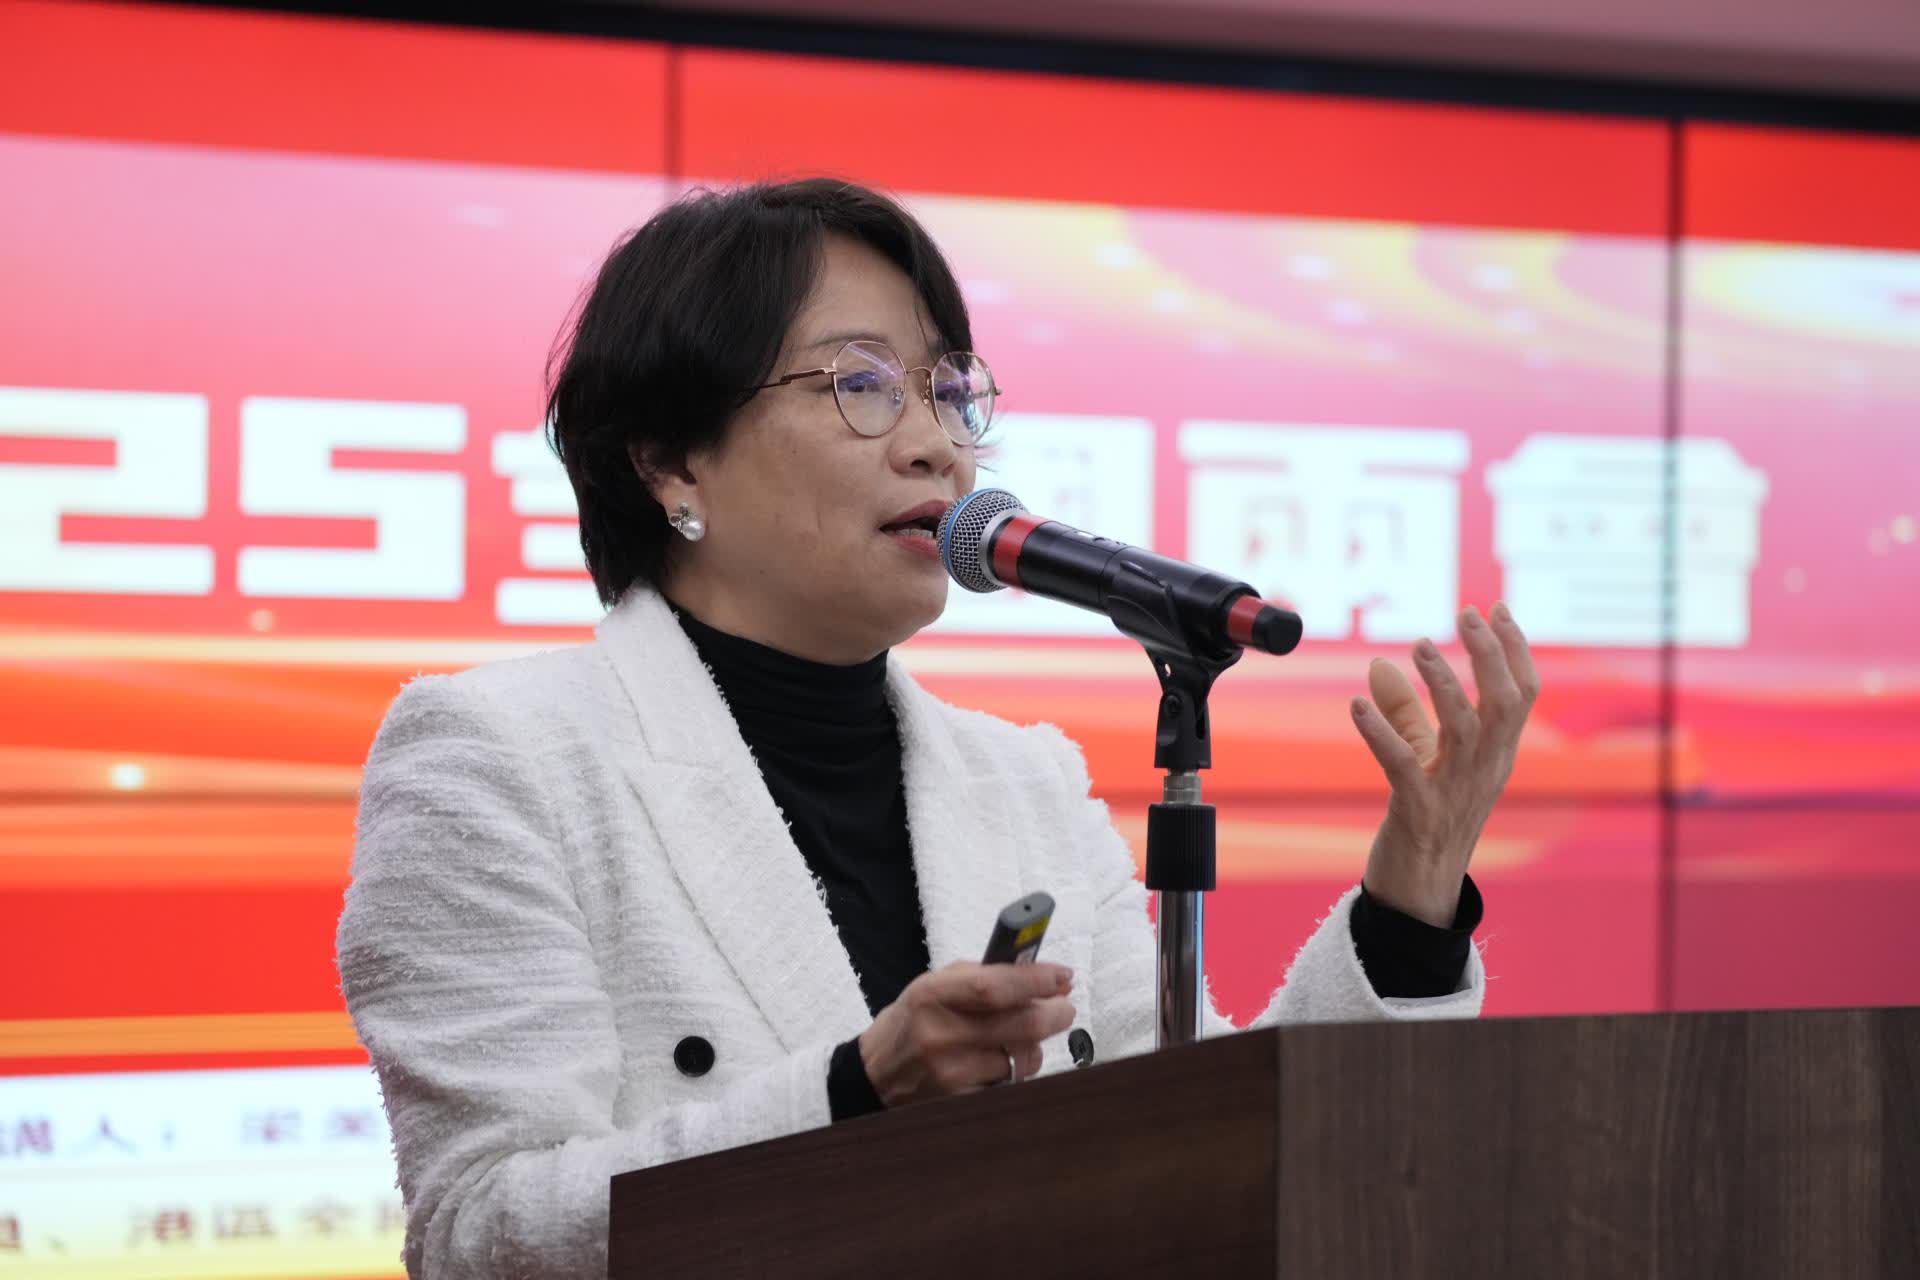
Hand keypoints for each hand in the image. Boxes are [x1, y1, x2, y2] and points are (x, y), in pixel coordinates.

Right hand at [858, 961, 1074, 1106]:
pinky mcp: (961, 1101)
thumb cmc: (913, 1020)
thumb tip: (1042, 975)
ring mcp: (952, 1073)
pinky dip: (1015, 1070)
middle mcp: (942, 1035)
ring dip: (1034, 1045)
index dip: (1037, 980)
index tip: (1063, 976)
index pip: (996, 986)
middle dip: (1056, 1013)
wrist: (877, 1072)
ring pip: (1024, 1057)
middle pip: (1024, 1025)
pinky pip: (1011, 1083)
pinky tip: (998, 1061)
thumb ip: (983, 976)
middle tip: (1064, 1006)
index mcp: (932, 995)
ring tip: (1019, 1036)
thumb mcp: (935, 985)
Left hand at [1349, 603, 1538, 927]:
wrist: (1419, 891)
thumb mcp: (1425, 759)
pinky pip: (1403, 766)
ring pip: (1465, 731)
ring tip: (1420, 646)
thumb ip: (1406, 713)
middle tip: (1467, 615)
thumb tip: (1377, 666)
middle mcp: (1485, 769)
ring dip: (1445, 685)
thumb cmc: (1427, 819)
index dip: (1516, 651)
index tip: (1498, 609)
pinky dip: (1381, 734)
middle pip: (1505, 705)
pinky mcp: (1418, 812)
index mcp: (1497, 754)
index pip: (1523, 695)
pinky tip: (1356, 705)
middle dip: (1491, 656)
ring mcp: (1454, 791)